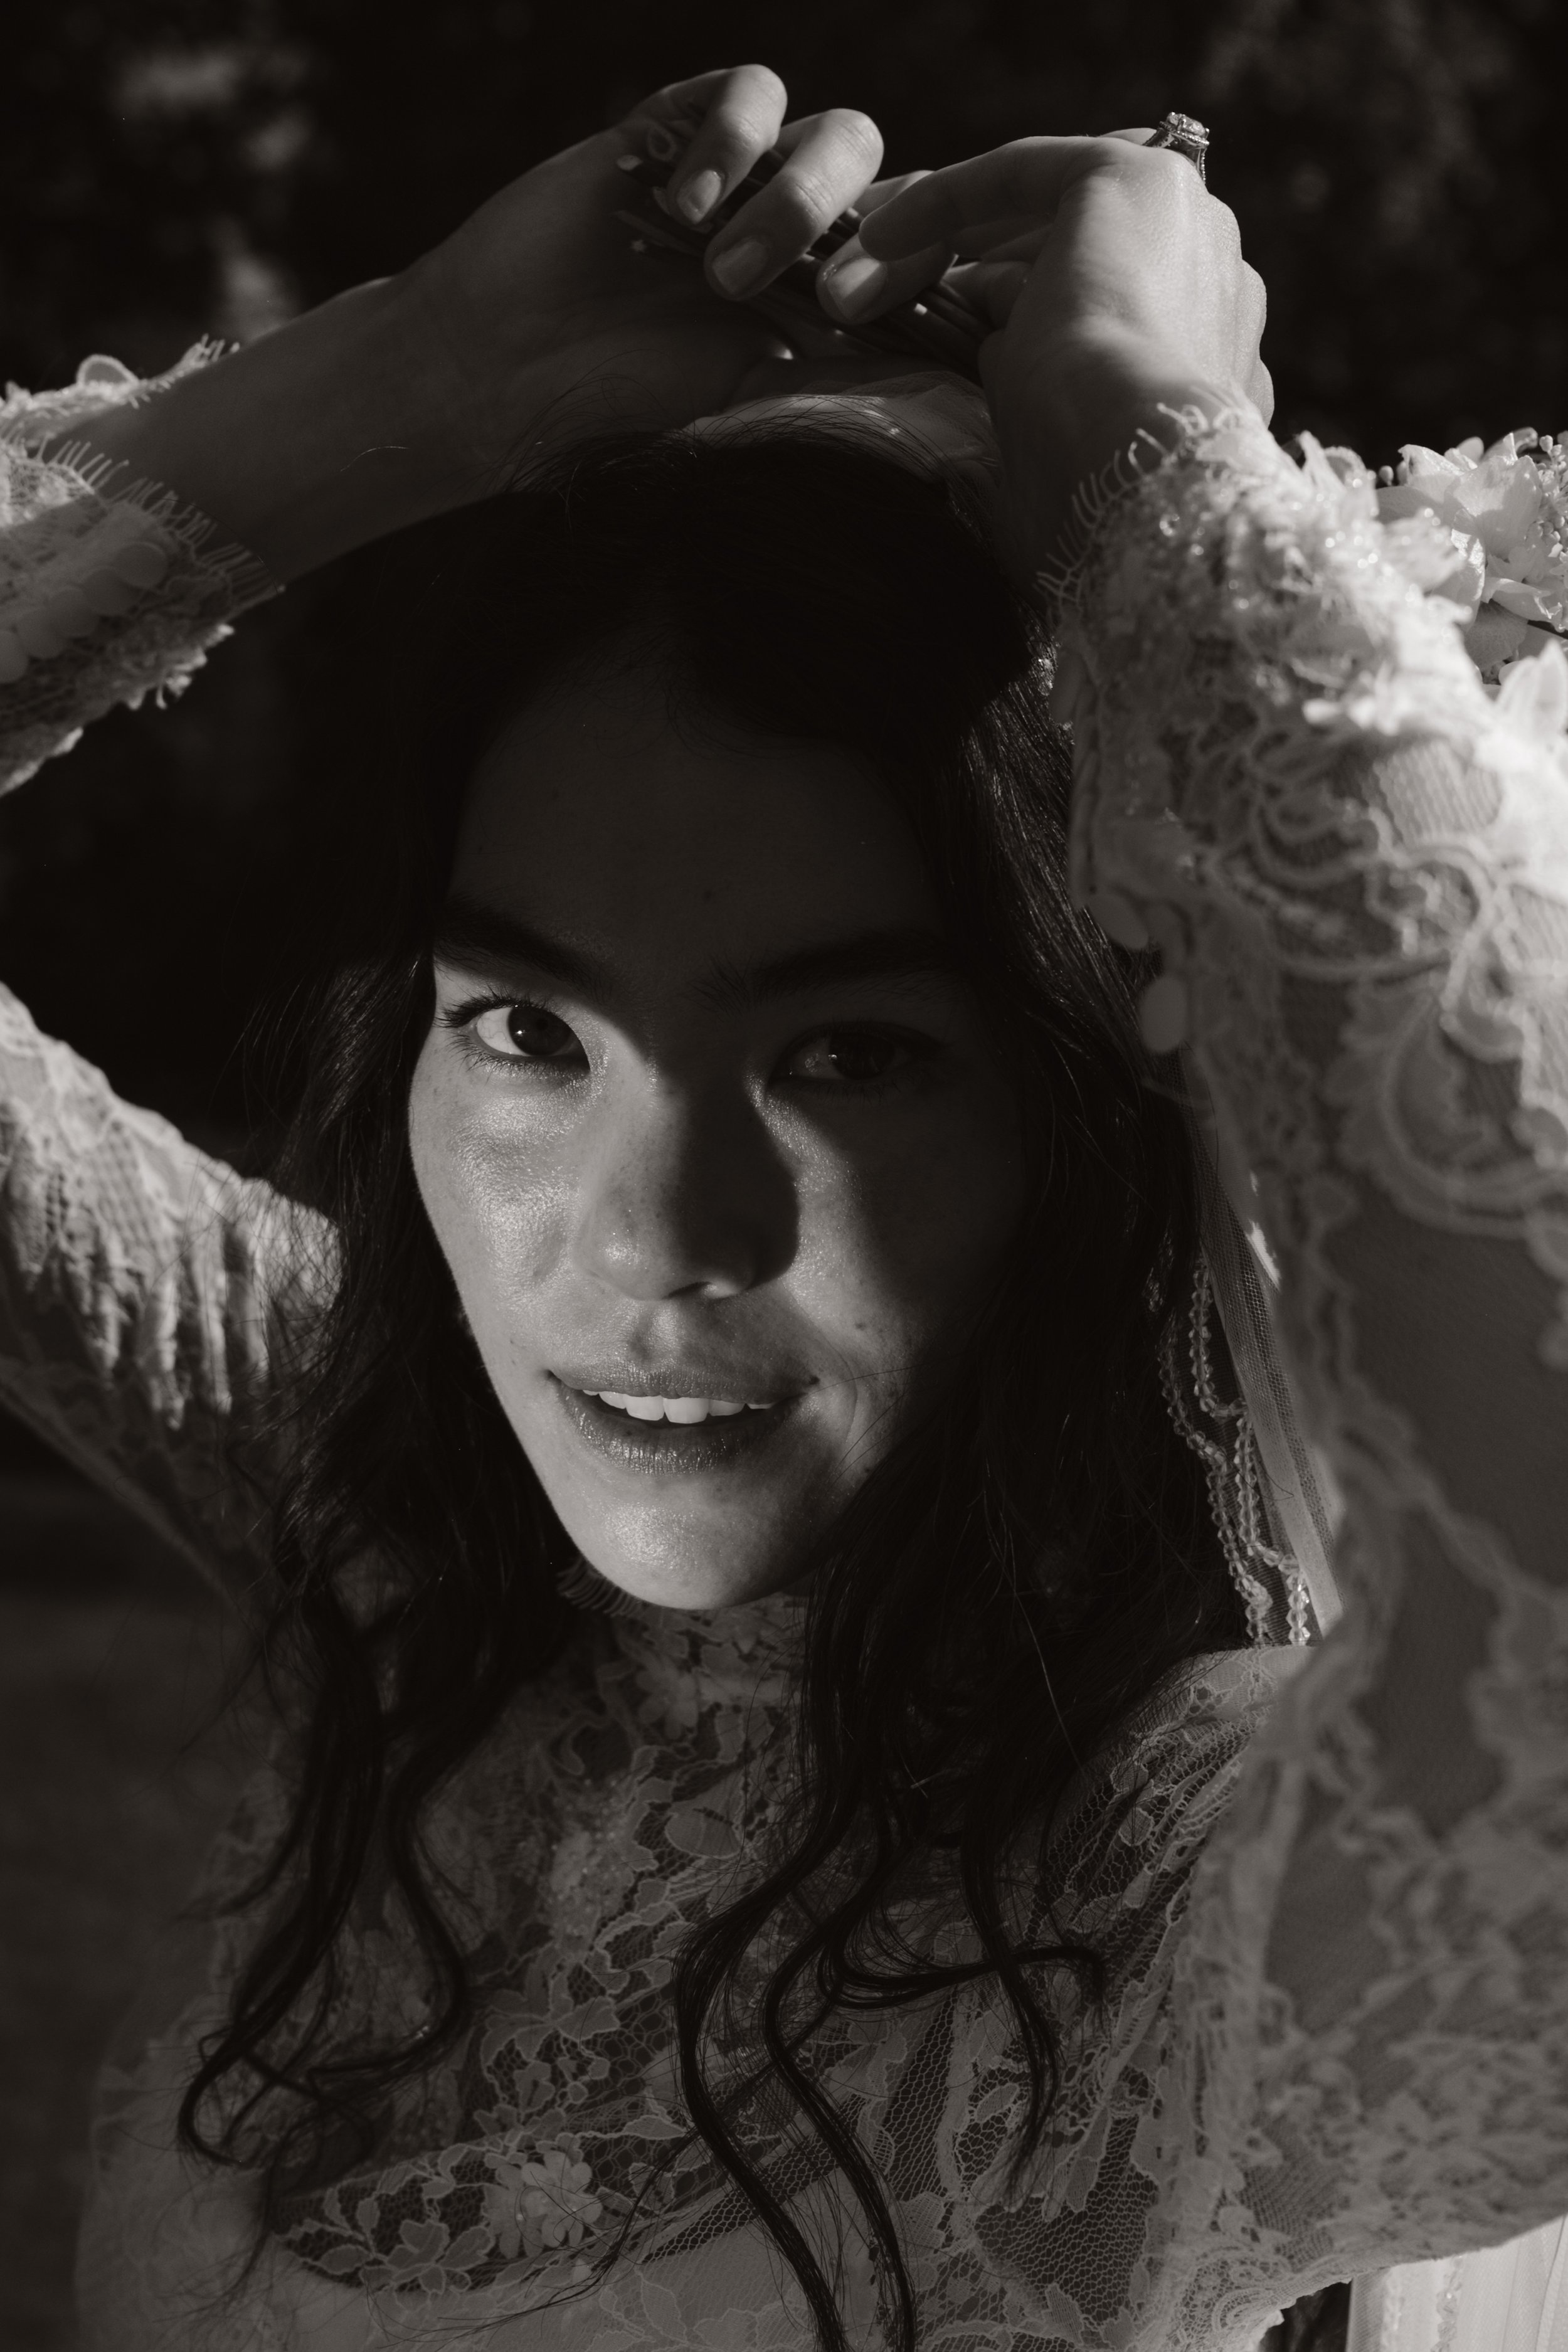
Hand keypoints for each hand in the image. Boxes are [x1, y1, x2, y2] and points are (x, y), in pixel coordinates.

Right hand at [399, 63, 915, 472]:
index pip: (916, 253)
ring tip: (723, 269)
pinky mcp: (679, 128)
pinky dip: (733, 139)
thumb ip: (837, 374)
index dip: (918, 269)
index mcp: (824, 297)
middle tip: (821, 302)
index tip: (866, 321)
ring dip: (796, 199)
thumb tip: (934, 372)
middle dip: (870, 237)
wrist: (509, 367)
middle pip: (894, 184)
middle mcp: (795, 230)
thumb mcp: (751, 397)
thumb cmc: (622, 398)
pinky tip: (684, 202)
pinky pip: (747, 91)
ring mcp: (740, 176)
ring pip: (835, 132)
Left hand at [843, 133, 1269, 570]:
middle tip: (888, 285)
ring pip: (1046, 213)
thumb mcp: (1061, 450)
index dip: (1008, 307)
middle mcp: (1214, 281)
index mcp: (1208, 358)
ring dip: (951, 233)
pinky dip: (949, 197)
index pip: (1101, 306)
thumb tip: (990, 356)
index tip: (935, 324)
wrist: (1138, 470)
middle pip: (1076, 249)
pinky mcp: (1140, 179)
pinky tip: (877, 234)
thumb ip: (1040, 396)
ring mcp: (1188, 224)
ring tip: (866, 264)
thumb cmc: (1097, 502)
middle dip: (976, 263)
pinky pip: (1027, 172)